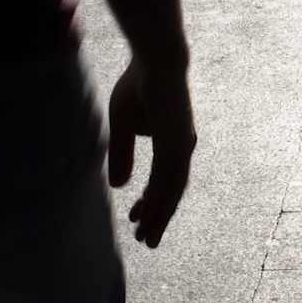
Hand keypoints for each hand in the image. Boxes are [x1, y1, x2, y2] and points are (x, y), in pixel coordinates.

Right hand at [107, 60, 195, 247]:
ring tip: (146, 238)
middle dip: (159, 218)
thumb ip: (122, 155)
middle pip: (172, 192)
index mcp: (173, 144)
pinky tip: (148, 214)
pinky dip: (159, 198)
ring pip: (172, 190)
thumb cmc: (139, 85)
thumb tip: (120, 187)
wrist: (154, 60)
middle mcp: (182, 148)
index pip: (164, 182)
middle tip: (147, 242)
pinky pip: (167, 176)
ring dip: (160, 216)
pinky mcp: (177, 141)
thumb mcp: (122, 125)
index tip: (135, 219)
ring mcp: (181, 146)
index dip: (151, 203)